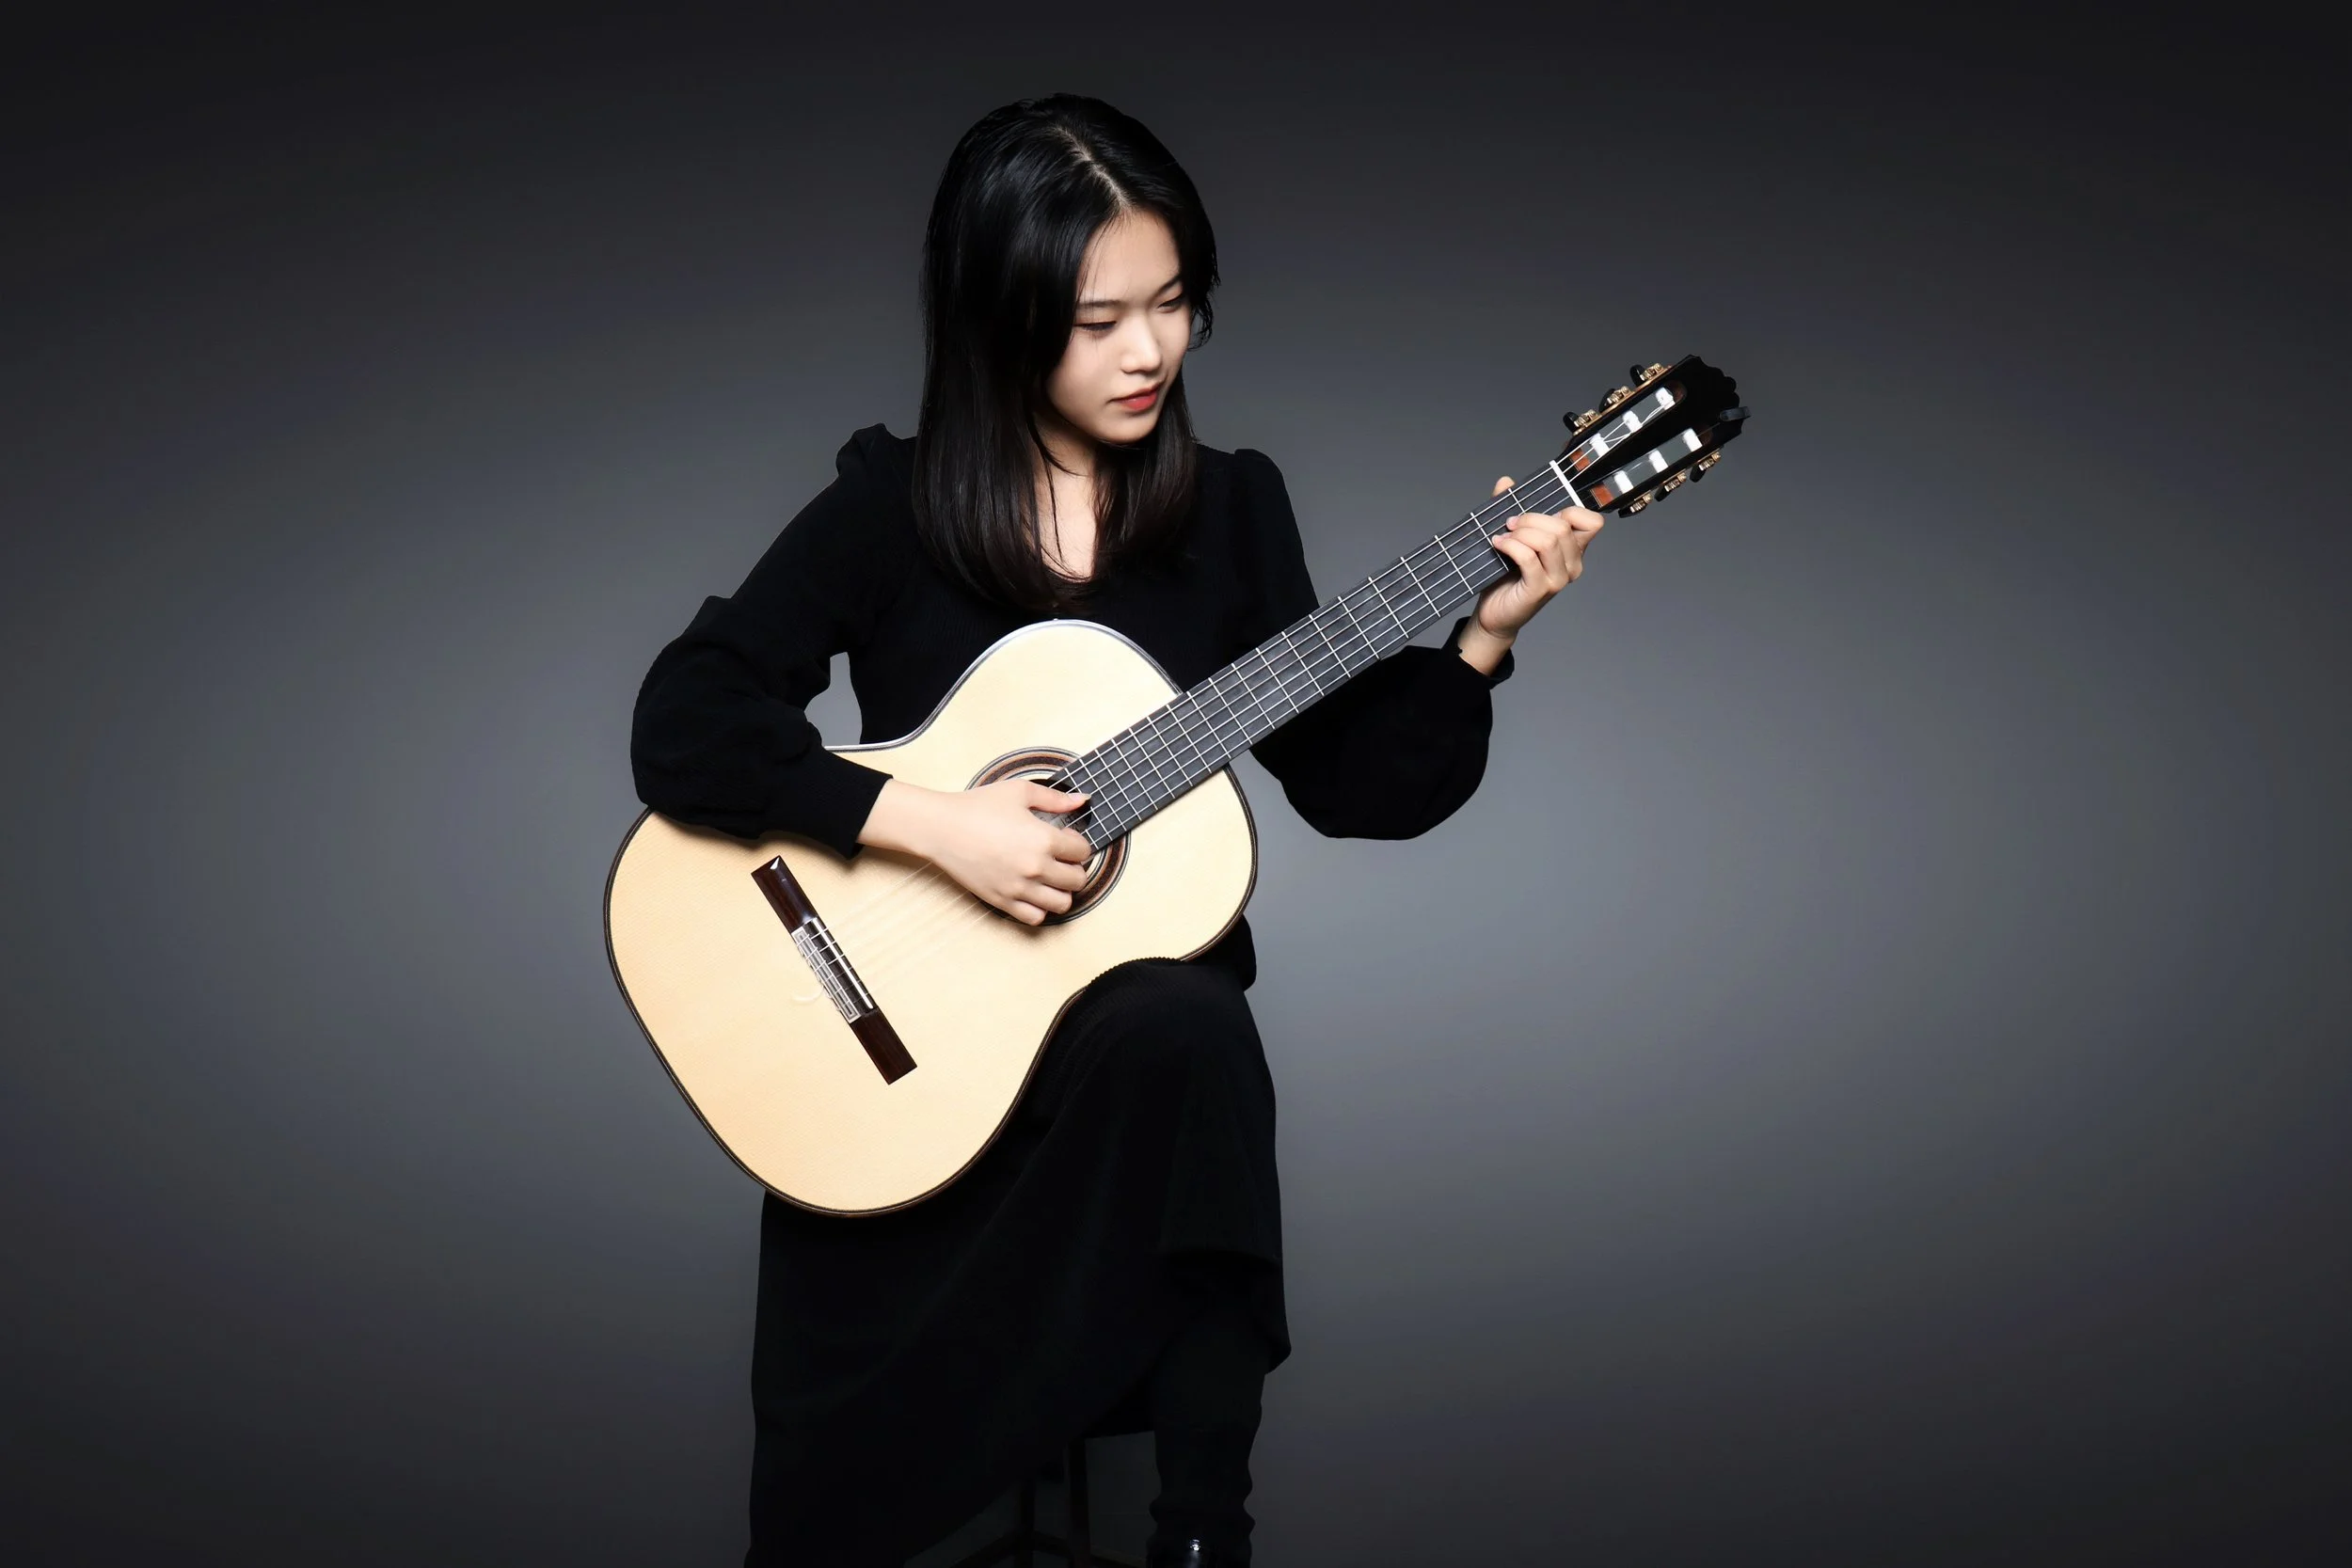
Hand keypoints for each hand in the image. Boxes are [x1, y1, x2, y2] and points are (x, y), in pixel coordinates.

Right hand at [858, 777, 1094, 925]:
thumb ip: (1055, 798)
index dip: (1078, 843)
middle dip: (1074, 868)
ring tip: (1050, 877)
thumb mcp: (1019, 792)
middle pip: (1078, 880)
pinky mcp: (1002, 902)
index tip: (1065, 838)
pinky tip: (1033, 891)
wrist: (942, 828)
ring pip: (1062, 903)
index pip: (1082, 851)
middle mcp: (1035, 868)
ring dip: (1062, 891)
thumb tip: (1082, 801)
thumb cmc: (978, 806)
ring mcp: (1019, 889)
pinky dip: (1040, 908)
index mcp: (1044, 839)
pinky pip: (1035, 917)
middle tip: (1061, 858)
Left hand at [1460, 475, 1605, 663]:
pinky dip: (1511, 546)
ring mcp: (1559, 579)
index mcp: (1573, 550)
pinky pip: (1529, 557)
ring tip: (1503, 537)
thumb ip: (1511, 508)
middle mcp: (1573, 565)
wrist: (1494, 613)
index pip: (1593, 522)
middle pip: (1562, 526)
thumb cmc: (1506, 576)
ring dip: (1520, 533)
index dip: (1569, 510)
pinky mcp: (1541, 589)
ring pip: (1548, 540)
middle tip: (1509, 525)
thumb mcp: (1512, 537)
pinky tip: (1498, 545)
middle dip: (1531, 519)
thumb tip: (1506, 481)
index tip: (1540, 516)